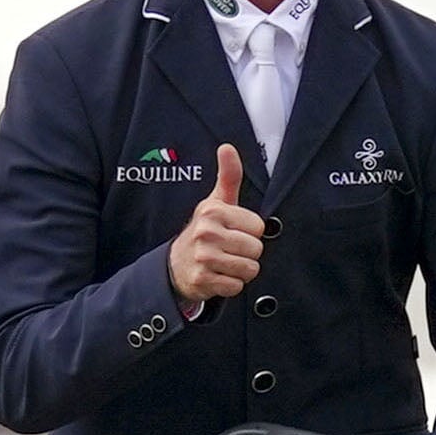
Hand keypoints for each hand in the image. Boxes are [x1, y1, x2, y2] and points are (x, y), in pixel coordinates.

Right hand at [167, 144, 264, 304]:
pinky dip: (232, 285)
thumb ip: (228, 176)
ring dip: (242, 271)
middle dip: (249, 253)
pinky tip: (219, 276)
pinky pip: (236, 286)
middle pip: (256, 249)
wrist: (176, 264)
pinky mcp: (203, 280)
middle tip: (231, 250)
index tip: (236, 232)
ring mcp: (204, 257)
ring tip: (226, 263)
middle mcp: (207, 232)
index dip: (251, 232)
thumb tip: (227, 147)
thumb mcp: (216, 201)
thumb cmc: (205, 230)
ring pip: (249, 269)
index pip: (259, 227)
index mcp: (213, 211)